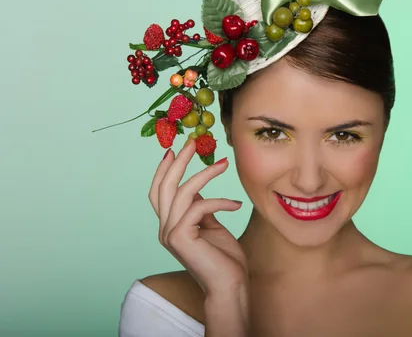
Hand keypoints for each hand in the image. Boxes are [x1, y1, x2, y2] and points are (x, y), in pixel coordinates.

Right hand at [148, 141, 248, 296]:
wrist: (230, 285)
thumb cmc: (224, 258)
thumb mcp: (211, 226)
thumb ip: (201, 209)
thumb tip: (199, 189)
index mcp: (170, 226)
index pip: (159, 193)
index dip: (164, 171)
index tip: (174, 150)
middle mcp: (165, 229)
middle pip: (165, 187)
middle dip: (178, 162)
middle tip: (192, 142)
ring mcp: (170, 234)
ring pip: (182, 192)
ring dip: (205, 174)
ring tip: (224, 163)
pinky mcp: (180, 238)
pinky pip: (199, 206)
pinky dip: (219, 201)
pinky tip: (236, 205)